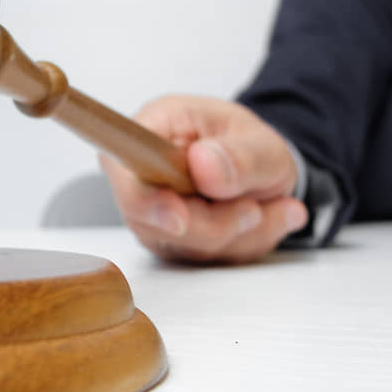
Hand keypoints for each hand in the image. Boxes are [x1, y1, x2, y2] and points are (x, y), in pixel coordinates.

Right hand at [101, 95, 308, 263]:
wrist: (258, 168)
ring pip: (186, 246)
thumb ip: (241, 156)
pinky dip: (243, 244)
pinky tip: (262, 217)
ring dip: (237, 233)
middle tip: (255, 206)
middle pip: (154, 222)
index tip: (179, 219)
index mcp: (148, 132)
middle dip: (215, 223)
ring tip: (268, 204)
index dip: (145, 200)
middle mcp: (137, 178)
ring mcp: (149, 217)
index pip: (123, 170)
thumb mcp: (262, 141)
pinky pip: (207, 259)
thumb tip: (205, 165)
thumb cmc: (247, 146)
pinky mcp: (169, 244)